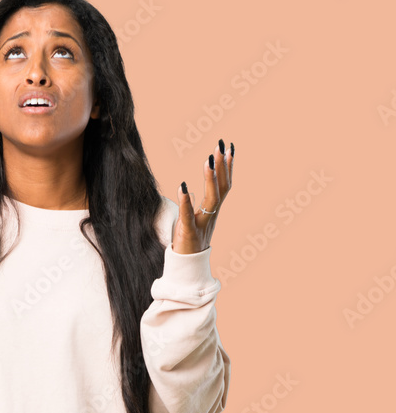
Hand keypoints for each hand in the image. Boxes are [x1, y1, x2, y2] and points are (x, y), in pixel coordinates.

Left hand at [171, 140, 233, 254]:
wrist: (188, 267)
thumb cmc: (191, 240)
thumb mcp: (198, 217)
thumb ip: (200, 202)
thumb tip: (198, 185)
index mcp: (213, 210)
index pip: (224, 185)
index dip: (228, 167)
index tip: (230, 147)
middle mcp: (211, 215)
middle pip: (222, 188)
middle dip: (222, 166)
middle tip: (222, 145)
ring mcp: (202, 224)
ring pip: (211, 200)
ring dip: (210, 180)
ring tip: (208, 160)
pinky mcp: (189, 233)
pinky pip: (188, 216)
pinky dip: (186, 202)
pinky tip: (182, 186)